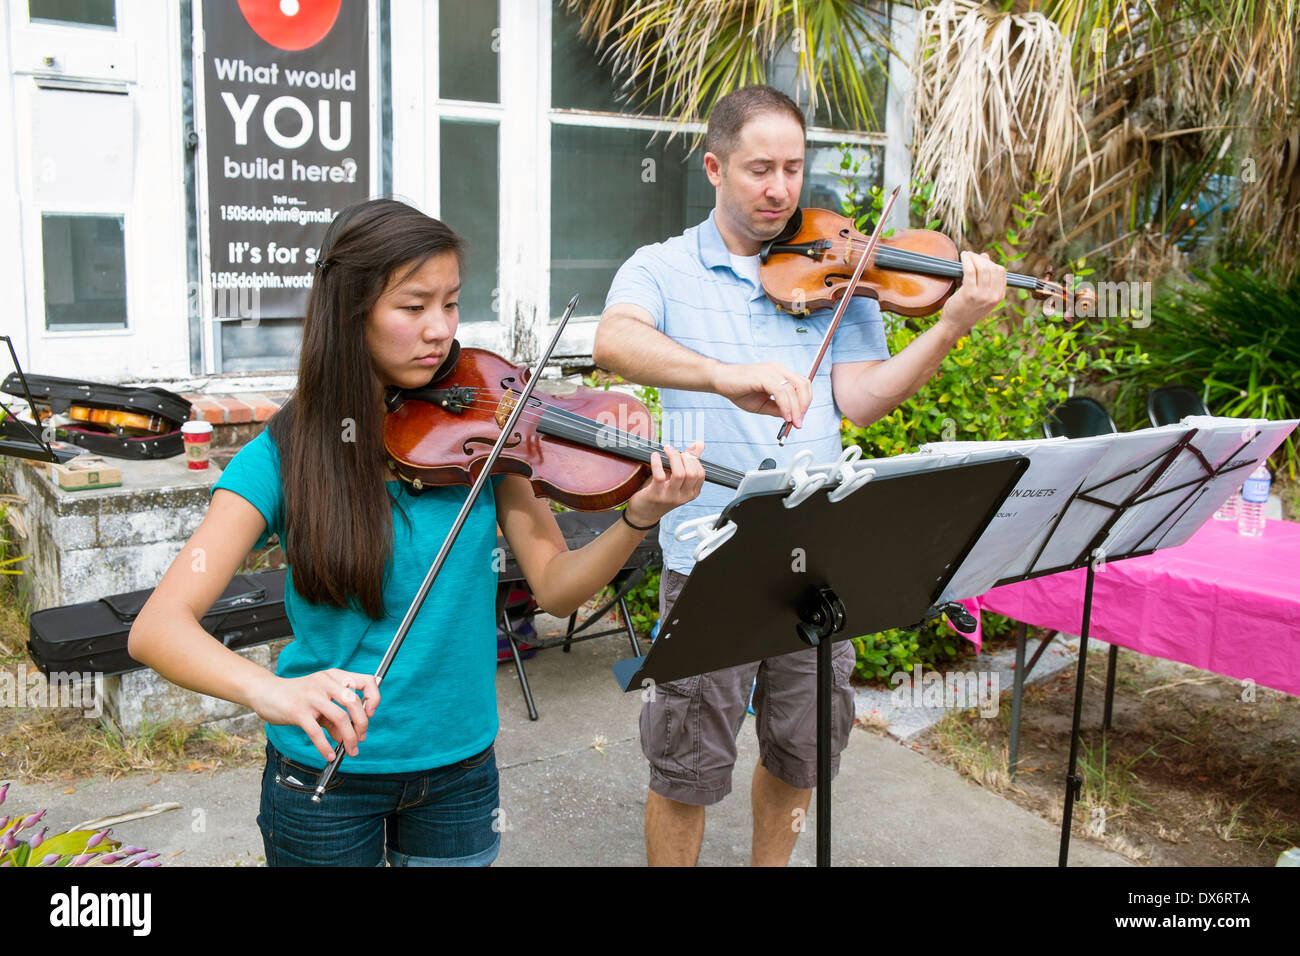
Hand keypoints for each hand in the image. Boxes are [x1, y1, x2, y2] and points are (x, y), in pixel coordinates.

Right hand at [247, 669, 380, 762]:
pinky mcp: (298, 710)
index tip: (371, 713)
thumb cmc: (296, 696)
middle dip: (362, 724)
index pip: (366, 681)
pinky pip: (316, 731)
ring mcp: (311, 695)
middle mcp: (325, 682)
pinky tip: (328, 755)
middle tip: (361, 738)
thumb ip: (334, 718)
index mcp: (334, 676)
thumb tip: (347, 738)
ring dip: (349, 738)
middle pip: (354, 702)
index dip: (374, 697)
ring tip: (350, 750)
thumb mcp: (319, 701)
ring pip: (340, 717)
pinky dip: (325, 746)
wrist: (266, 692)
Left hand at [623, 440, 705, 526]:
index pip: (700, 473)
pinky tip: (655, 456)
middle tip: (673, 450)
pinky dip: (657, 463)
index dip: (693, 459)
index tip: (683, 452)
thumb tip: (700, 444)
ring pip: (679, 474)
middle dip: (684, 457)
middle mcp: (684, 496)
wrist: (644, 513)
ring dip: (673, 457)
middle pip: (692, 473)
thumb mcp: (677, 479)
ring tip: (666, 449)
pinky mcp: (656, 495)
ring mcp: (670, 497)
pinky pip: (659, 476)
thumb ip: (689, 461)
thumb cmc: (661, 493)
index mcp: (692, 492)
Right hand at [710, 362, 810, 428]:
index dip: (806, 401)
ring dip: (796, 409)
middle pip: (803, 385)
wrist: (719, 380)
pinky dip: (786, 405)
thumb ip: (777, 408)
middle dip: (804, 405)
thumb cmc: (739, 390)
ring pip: (793, 390)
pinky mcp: (763, 376)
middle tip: (800, 422)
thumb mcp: (762, 404)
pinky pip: (780, 391)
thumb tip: (791, 417)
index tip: (801, 418)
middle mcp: (778, 369)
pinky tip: (785, 416)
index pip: (802, 384)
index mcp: (780, 373)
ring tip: (793, 422)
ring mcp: (771, 371)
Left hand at [938, 251, 1006, 337]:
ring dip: (974, 257)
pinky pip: (970, 270)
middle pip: (992, 267)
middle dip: (981, 258)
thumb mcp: (981, 295)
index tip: (980, 260)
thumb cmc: (966, 309)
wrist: (955, 325)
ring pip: (982, 267)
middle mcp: (993, 296)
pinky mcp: (969, 293)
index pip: (1001, 271)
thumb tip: (985, 255)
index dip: (990, 262)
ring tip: (967, 255)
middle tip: (972, 256)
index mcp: (999, 296)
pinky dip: (967, 260)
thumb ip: (985, 277)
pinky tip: (963, 256)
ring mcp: (982, 295)